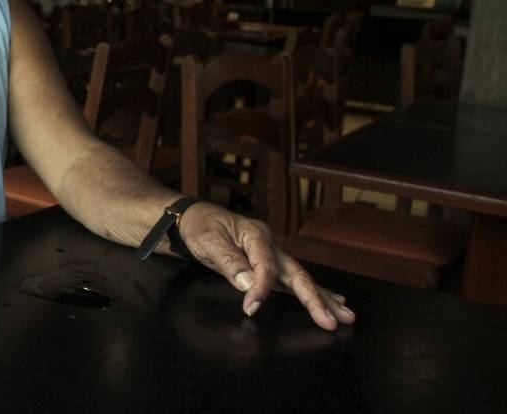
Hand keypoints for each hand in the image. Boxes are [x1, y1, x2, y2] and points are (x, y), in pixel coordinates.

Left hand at [177, 202, 355, 330]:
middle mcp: (270, 244)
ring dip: (323, 297)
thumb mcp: (208, 241)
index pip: (266, 267)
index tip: (251, 308)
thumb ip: (230, 261)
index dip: (262, 289)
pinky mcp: (269, 263)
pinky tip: (332, 299)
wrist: (193, 218)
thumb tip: (250, 284)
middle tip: (332, 321)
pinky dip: (313, 290)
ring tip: (346, 315)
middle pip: (297, 273)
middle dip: (316, 299)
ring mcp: (272, 254)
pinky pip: (293, 279)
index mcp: (256, 235)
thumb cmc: (200, 227)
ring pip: (301, 278)